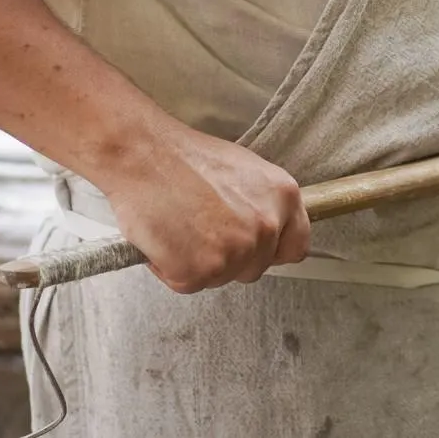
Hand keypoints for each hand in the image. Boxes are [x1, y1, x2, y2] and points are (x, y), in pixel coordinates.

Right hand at [94, 126, 310, 293]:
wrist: (143, 155)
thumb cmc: (184, 158)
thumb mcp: (245, 171)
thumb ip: (262, 203)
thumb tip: (263, 227)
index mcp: (284, 196)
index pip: (296, 246)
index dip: (271, 250)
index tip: (252, 248)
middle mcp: (267, 226)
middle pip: (255, 268)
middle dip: (228, 258)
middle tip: (200, 230)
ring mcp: (236, 251)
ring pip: (220, 278)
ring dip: (198, 263)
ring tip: (180, 227)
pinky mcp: (201, 271)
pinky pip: (187, 284)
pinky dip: (170, 268)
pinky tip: (164, 238)